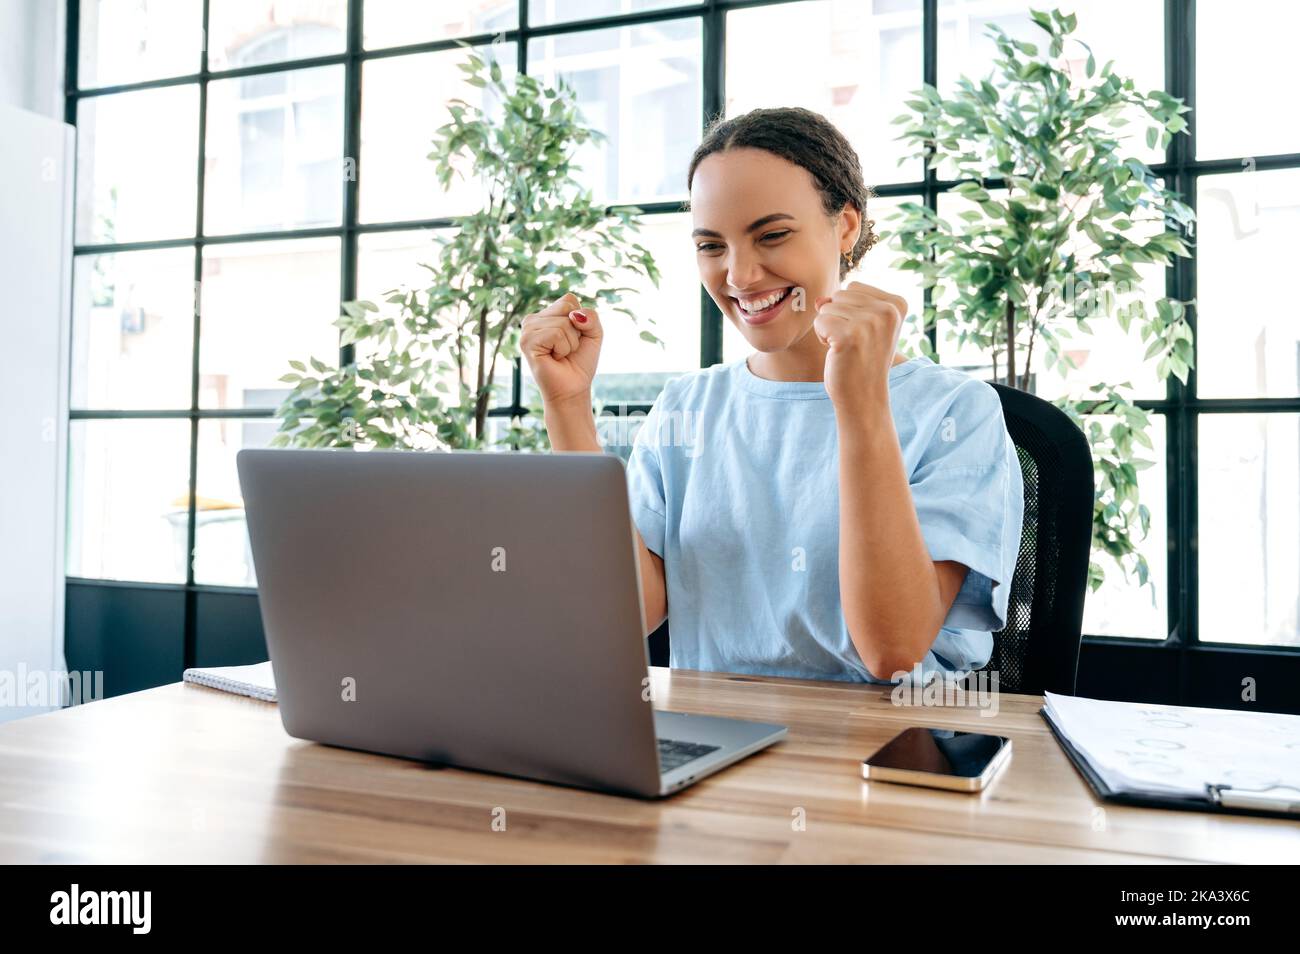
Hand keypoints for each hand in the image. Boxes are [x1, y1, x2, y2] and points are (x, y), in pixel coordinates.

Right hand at [520, 292, 602, 408]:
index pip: (569, 300)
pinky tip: (554, 358)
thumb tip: (574, 316)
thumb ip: (591, 317)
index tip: (574, 339)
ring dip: (570, 343)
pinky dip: (563, 348)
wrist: (573, 388)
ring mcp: (527, 330)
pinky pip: (556, 334)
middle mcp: (533, 319)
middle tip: (566, 349)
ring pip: (563, 323)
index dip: (581, 321)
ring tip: (560, 355)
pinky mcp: (527, 341)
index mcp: (546, 314)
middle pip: (567, 309)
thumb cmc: (580, 362)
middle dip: (576, 332)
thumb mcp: (594, 334)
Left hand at [812, 282, 906, 410]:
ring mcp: (870, 322)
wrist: (864, 396)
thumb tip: (820, 300)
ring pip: (827, 307)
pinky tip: (838, 353)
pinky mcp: (849, 335)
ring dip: (829, 329)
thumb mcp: (862, 325)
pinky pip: (819, 321)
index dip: (849, 310)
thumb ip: (843, 304)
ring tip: (847, 348)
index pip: (854, 287)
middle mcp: (887, 310)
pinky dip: (822, 338)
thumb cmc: (861, 359)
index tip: (863, 333)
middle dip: (838, 318)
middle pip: (839, 294)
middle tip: (854, 343)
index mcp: (897, 304)